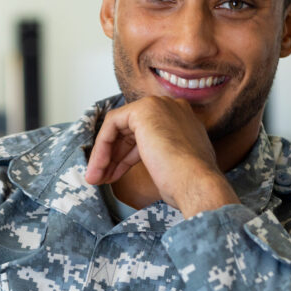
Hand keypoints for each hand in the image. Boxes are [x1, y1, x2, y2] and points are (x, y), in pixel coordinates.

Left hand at [85, 97, 239, 216]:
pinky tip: (99, 167)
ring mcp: (158, 106)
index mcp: (183, 120)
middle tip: (101, 177)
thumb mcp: (175, 165)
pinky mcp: (143, 110)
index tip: (116, 174)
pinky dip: (102, 147)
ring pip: (118, 128)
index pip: (146, 134)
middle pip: (130, 130)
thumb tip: (153, 162)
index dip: (127, 155)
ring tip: (95, 178)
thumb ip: (164, 155)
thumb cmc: (188, 182)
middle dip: (113, 155)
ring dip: (104, 155)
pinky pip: (112, 125)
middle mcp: (171, 107)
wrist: (195, 183)